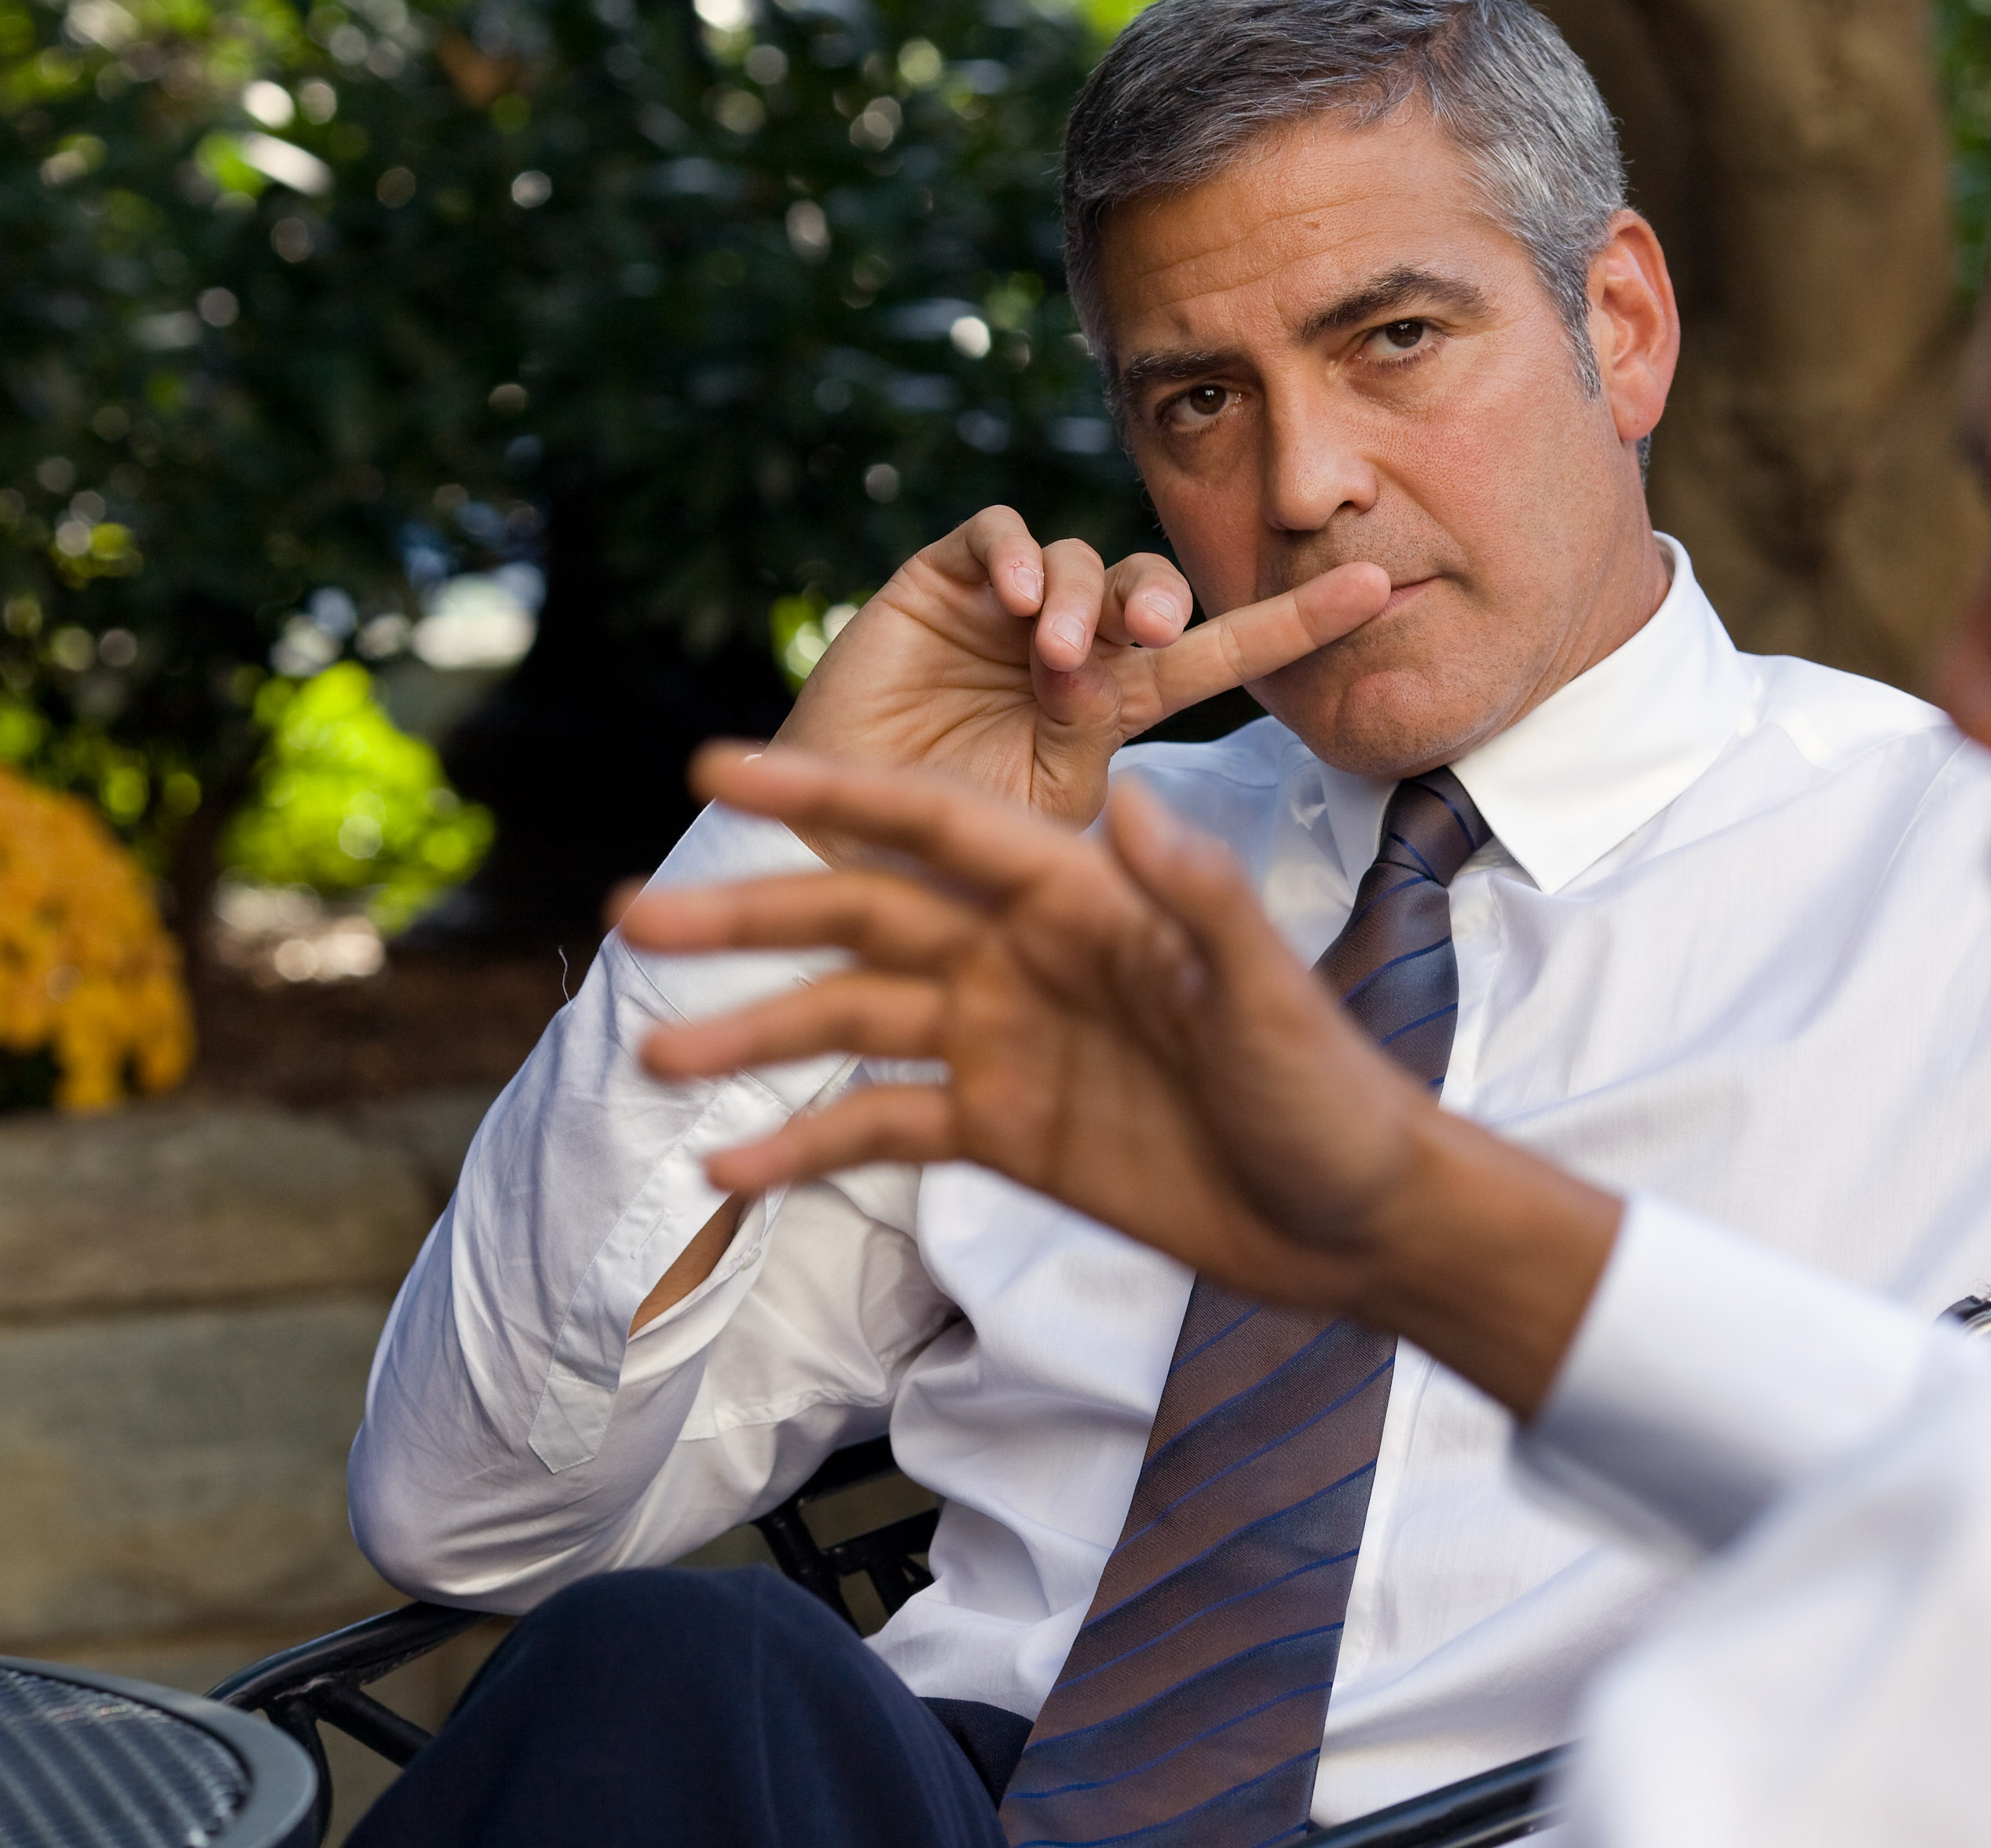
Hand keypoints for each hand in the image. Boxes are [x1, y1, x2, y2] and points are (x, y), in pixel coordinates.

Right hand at [623, 748, 1619, 1410]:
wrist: (1355, 1220)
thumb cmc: (1334, 1095)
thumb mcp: (1270, 998)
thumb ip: (1202, 903)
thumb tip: (1128, 797)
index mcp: (1081, 898)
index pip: (934, 827)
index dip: (826, 797)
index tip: (721, 770)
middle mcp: (1027, 954)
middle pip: (864, 918)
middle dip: (752, 915)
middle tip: (635, 916)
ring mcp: (1007, 1041)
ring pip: (853, 1022)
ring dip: (754, 1037)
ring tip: (651, 1060)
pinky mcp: (1005, 1129)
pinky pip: (884, 1127)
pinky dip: (808, 1144)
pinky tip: (729, 1167)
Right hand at [776, 507, 1388, 852]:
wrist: (836, 859)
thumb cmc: (950, 862)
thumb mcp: (1052, 831)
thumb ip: (1099, 768)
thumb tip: (1125, 705)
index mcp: (1115, 708)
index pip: (1222, 653)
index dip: (1296, 621)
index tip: (1381, 589)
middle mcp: (1071, 648)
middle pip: (1150, 588)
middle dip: (1162, 598)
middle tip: (1148, 633)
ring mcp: (1005, 612)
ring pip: (1082, 560)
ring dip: (1082, 597)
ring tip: (1055, 652)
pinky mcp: (939, 585)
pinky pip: (997, 536)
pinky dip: (1017, 553)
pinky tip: (1019, 595)